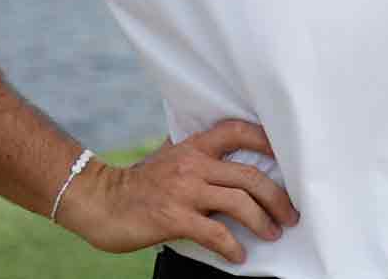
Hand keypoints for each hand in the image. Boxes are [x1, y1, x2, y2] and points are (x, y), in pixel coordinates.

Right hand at [55, 119, 299, 265]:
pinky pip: (215, 233)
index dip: (266, 140)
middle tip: (291, 214)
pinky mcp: (173, 218)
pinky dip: (233, 247)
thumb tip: (231, 162)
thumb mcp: (169, 158)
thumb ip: (197, 156)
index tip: (290, 156)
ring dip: (263, 221)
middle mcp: (193, 165)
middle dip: (277, 197)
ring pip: (239, 203)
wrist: (97, 201)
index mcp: (194, 147)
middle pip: (250, 175)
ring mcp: (184, 191)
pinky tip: (239, 255)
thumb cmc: (136, 184)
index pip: (237, 131)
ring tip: (273, 233)